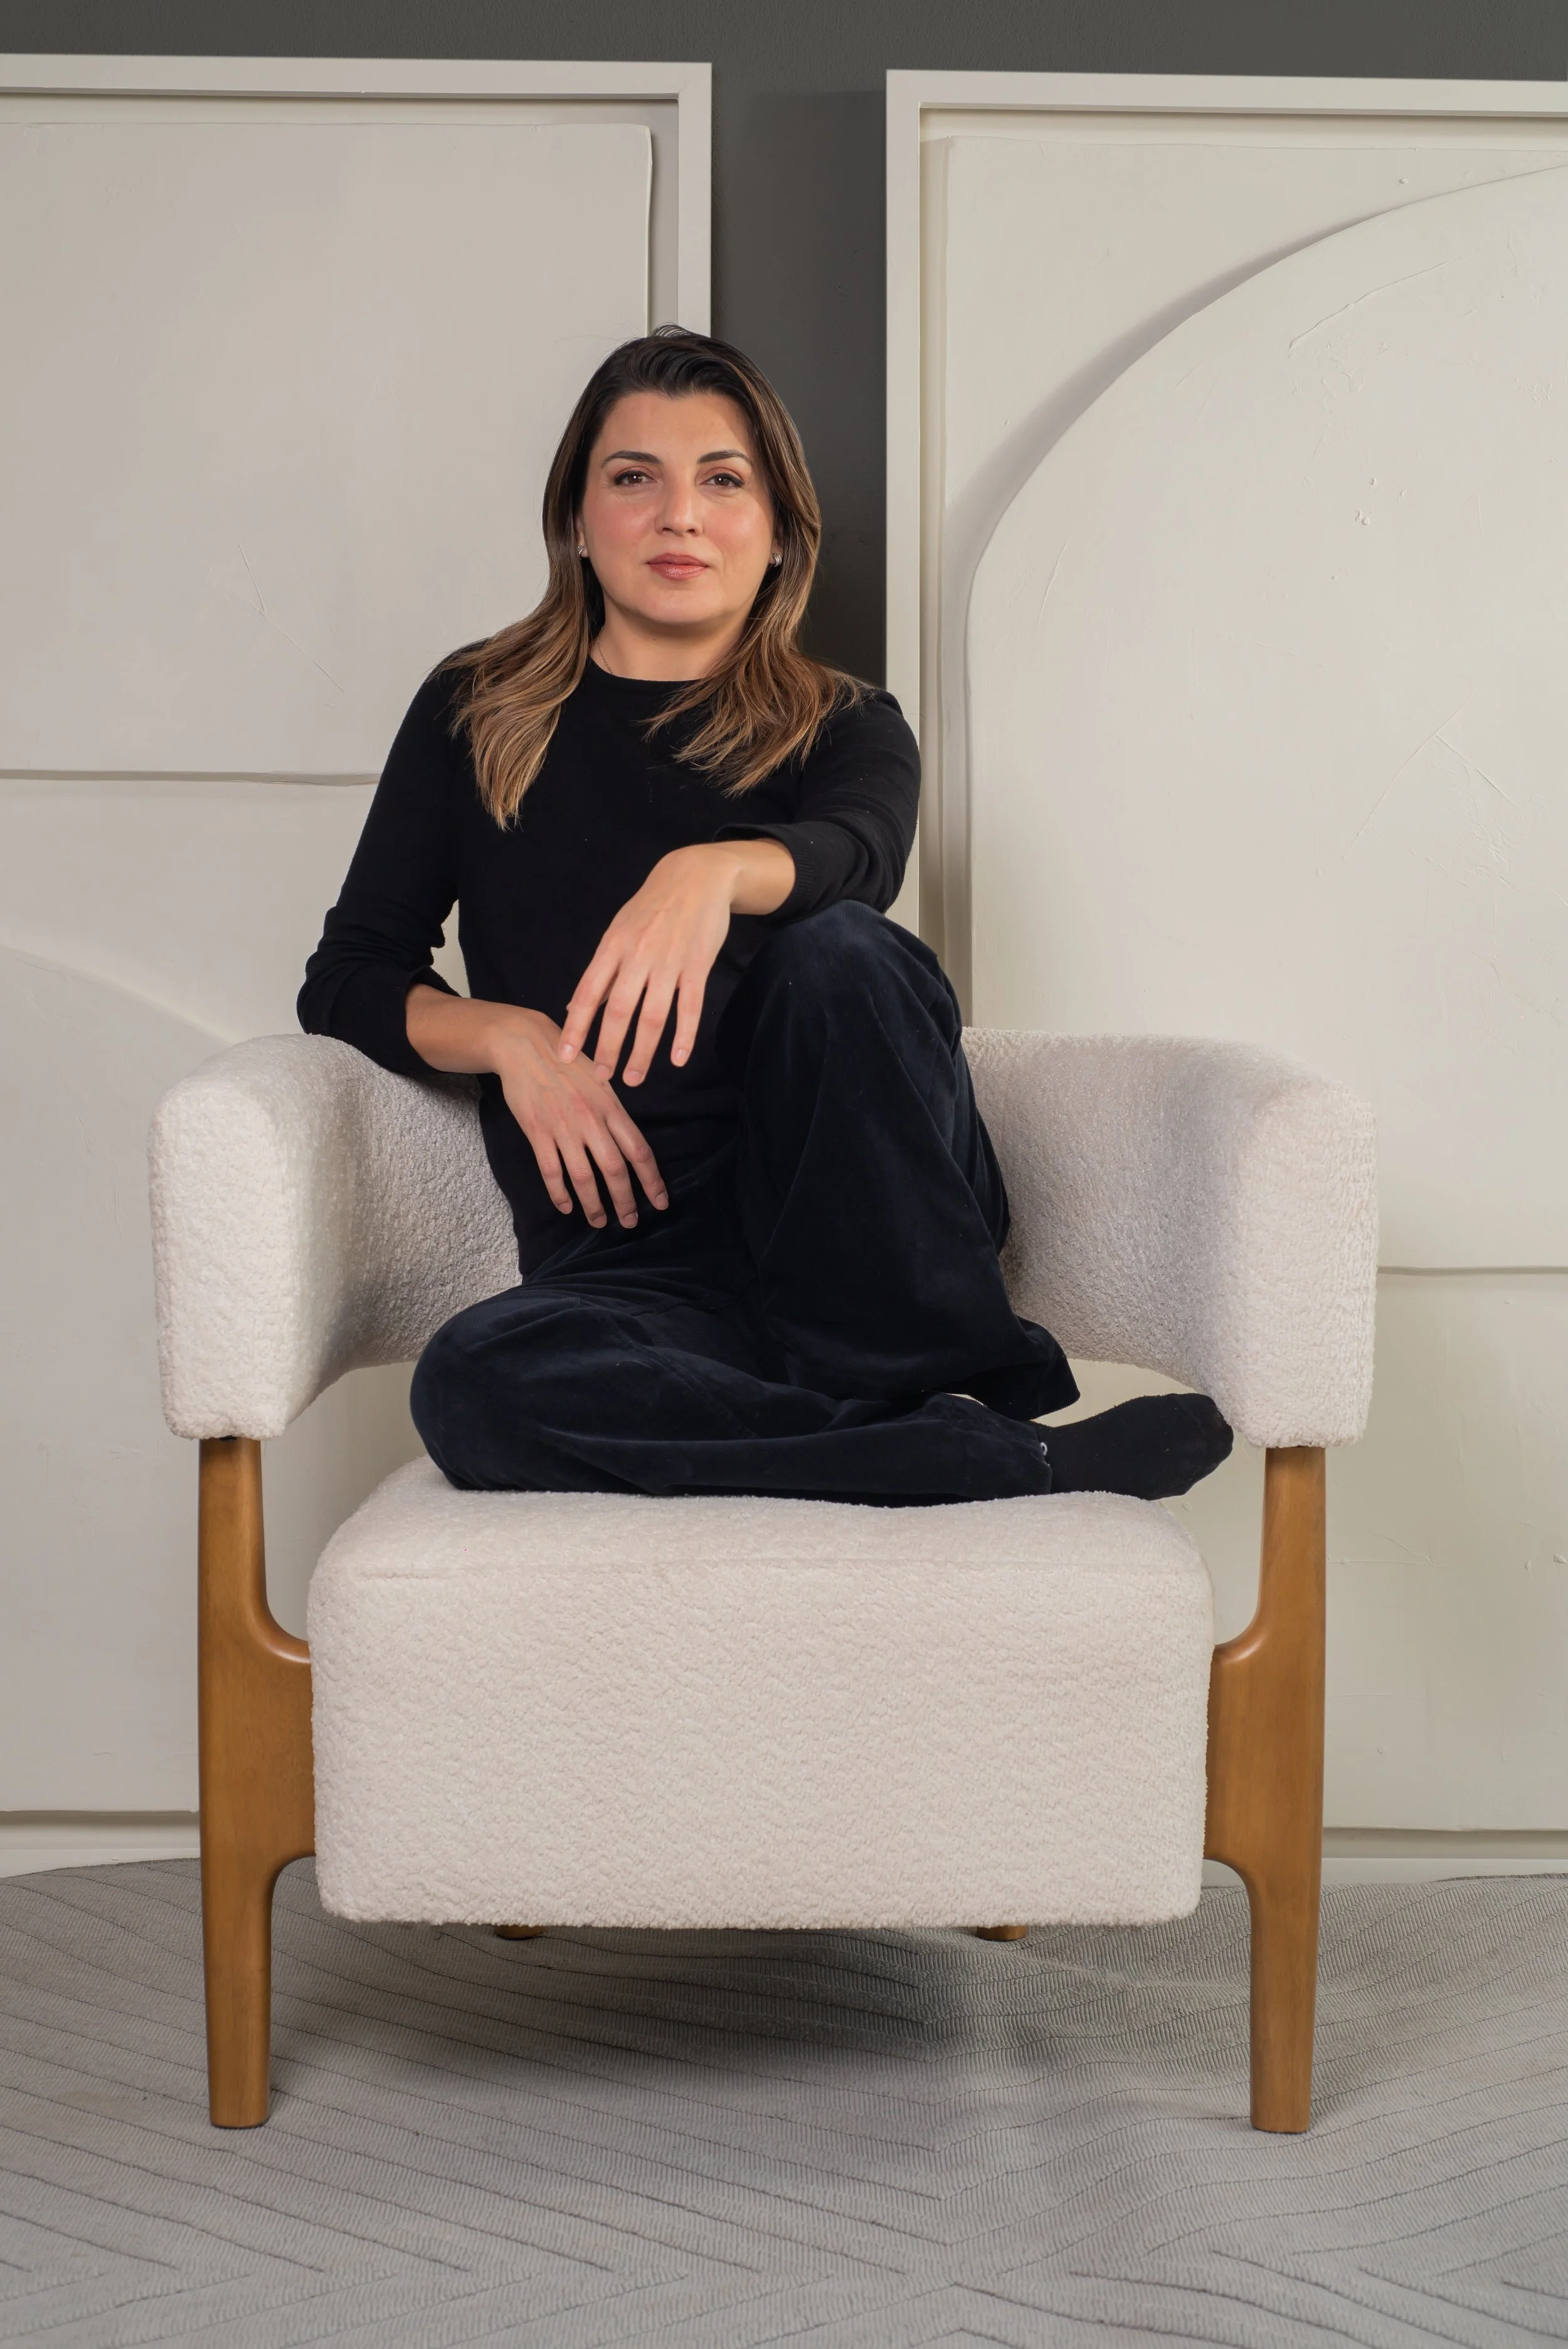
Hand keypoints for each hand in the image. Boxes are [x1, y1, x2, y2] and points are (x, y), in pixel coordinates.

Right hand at [405, 988, 665, 1228]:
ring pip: (584, 1177)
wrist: (525, 1046)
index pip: (639, 1151)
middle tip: (630, 1223)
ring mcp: (563, 1127)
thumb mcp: (601, 1081)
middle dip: (625, 1201)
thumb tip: (629, 1144)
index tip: (660, 1202)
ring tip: (599, 1222)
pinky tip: (566, 1207)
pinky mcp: (537, 1132)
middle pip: (615, 1170)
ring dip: (594, 1205)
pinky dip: (560, 1193)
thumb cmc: (567, 1063)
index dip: (652, 1180)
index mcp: (612, 1107)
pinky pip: (551, 1171)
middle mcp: (592, 1120)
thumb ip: (614, 1113)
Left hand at [559, 838, 793, 1085]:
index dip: (576, 1027)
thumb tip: (573, 1008)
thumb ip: (600, 972)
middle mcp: (638, 955)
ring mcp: (669, 961)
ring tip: (634, 1078)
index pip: (588, 993)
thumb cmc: (652, 907)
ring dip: (643, 1052)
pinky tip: (677, 1060)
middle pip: (619, 1010)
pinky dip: (684, 1036)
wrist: (696, 876)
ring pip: (653, 1015)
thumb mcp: (618, 931)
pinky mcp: (697, 965)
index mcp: (613, 947)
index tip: (565, 1056)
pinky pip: (689, 1006)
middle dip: (608, 1048)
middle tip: (602, 1077)